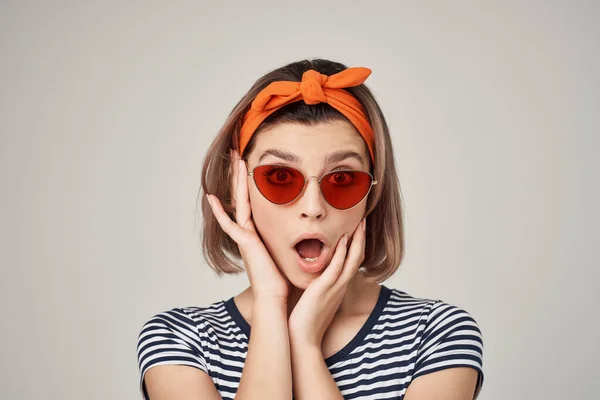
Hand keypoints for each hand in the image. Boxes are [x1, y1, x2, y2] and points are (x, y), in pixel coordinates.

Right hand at [206, 149, 290, 299]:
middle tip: (238, 154)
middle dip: (242, 175)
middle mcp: (249, 232)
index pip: (254, 202)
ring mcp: (244, 236)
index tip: (253, 166)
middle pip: (244, 196)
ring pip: (239, 202)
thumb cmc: (282, 279)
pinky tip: (212, 198)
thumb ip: (295, 241)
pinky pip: (229, 223)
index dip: (252, 183)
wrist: (275, 296)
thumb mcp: (289, 252)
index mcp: (259, 233)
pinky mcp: (244, 242)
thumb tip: (312, 233)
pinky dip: (219, 211)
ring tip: (234, 161)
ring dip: (236, 181)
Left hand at [287, 217, 366, 348]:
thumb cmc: (305, 320)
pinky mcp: (324, 290)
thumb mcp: (314, 298)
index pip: (351, 262)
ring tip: (359, 224)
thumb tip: (312, 275)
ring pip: (351, 260)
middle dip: (361, 239)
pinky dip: (341, 253)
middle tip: (363, 221)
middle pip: (357, 258)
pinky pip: (336, 268)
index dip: (356, 246)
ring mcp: (334, 288)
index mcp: (338, 287)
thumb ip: (317, 285)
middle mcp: (340, 286)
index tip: (356, 230)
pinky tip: (343, 239)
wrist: (301, 339)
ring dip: (356, 241)